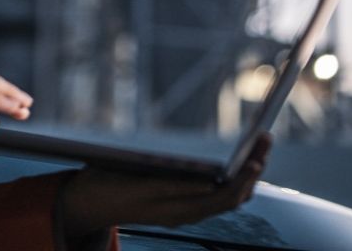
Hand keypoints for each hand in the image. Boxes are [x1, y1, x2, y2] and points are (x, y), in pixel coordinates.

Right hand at [60, 133, 271, 240]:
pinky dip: (233, 179)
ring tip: (260, 144)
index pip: (221, 196)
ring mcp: (182, 212)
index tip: (256, 156)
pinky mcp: (179, 206)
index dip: (242, 177)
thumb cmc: (106, 185)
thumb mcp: (134, 181)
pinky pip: (216, 197)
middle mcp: (183, 214)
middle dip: (253, 169)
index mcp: (173, 209)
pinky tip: (239, 162)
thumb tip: (212, 182)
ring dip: (247, 173)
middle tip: (266, 137)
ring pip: (227, 198)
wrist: (86, 203)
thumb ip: (172, 185)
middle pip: (231, 197)